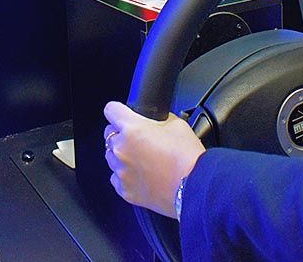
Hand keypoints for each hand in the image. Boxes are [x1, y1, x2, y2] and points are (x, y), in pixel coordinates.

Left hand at [103, 101, 204, 217]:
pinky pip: (116, 177)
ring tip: (142, 159)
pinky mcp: (125, 191)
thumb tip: (155, 121)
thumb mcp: (177, 124)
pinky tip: (141, 174)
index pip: (111, 110)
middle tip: (139, 139)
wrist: (194, 188)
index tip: (123, 114)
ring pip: (111, 156)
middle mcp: (121, 150)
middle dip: (121, 133)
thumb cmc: (187, 159)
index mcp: (131, 129)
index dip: (119, 110)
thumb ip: (159, 119)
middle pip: (108, 134)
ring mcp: (121, 172)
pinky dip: (125, 174)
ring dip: (122, 154)